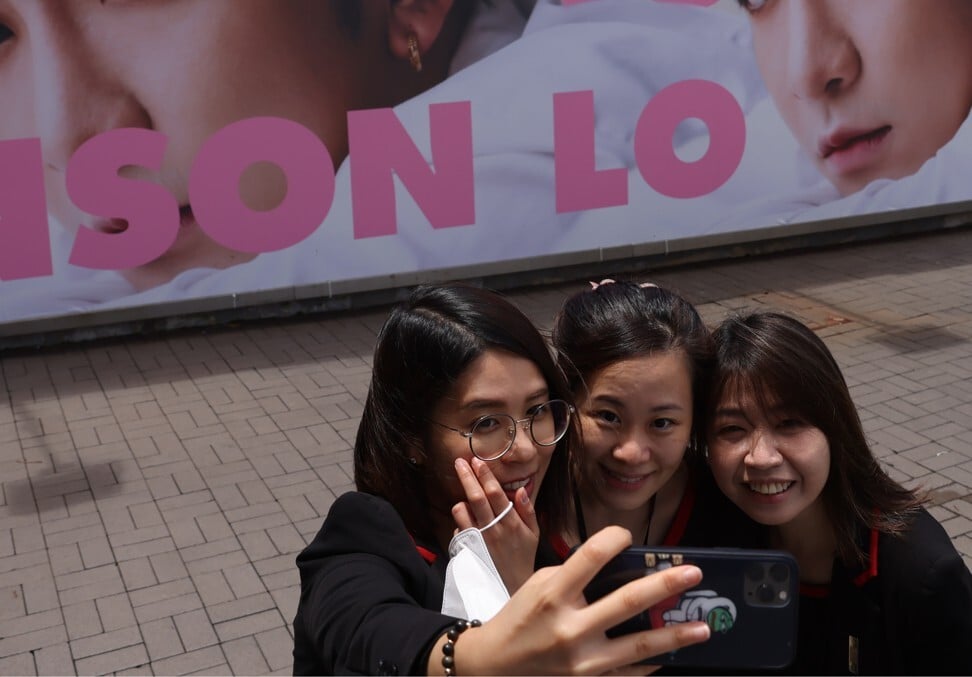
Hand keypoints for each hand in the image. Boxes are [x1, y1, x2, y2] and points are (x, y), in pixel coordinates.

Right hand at [443, 526, 710, 674]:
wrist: (494, 667)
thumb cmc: (519, 619)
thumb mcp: (537, 586)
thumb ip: (574, 576)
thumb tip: (618, 566)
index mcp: (552, 595)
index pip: (589, 556)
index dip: (613, 539)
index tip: (626, 534)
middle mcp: (569, 627)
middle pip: (626, 601)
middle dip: (664, 584)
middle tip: (693, 573)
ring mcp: (582, 661)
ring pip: (638, 645)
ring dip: (675, 635)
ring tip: (704, 627)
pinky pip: (629, 674)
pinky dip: (654, 663)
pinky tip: (673, 653)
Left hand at [452, 457, 538, 591]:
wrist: (511, 585)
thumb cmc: (523, 556)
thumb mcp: (533, 533)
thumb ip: (528, 510)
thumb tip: (521, 490)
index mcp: (511, 522)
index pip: (496, 493)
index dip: (485, 475)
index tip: (478, 461)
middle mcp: (493, 528)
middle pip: (476, 497)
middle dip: (467, 477)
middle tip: (459, 462)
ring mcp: (478, 539)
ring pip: (462, 510)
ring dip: (462, 500)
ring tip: (468, 500)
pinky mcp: (468, 548)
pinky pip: (457, 527)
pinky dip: (461, 521)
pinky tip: (469, 522)